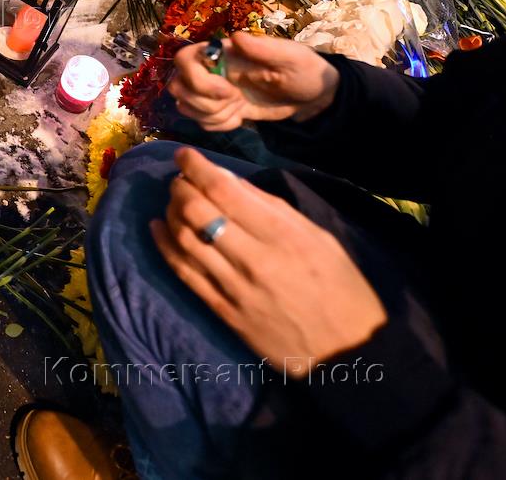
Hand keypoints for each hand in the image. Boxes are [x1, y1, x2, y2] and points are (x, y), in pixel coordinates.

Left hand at [151, 148, 386, 376]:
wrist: (348, 352)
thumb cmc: (341, 287)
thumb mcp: (318, 237)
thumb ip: (272, 207)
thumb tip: (230, 181)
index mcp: (282, 235)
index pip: (224, 190)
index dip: (196, 166)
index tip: (183, 154)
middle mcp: (253, 259)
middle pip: (197, 211)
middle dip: (179, 187)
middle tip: (179, 179)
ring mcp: (234, 288)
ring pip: (184, 240)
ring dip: (170, 213)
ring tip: (172, 201)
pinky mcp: (223, 313)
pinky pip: (184, 274)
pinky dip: (164, 246)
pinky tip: (157, 228)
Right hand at [169, 32, 339, 131]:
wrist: (312, 98)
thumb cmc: (305, 71)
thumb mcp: (291, 57)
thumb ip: (263, 48)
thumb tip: (236, 37)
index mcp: (223, 52)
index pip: (183, 59)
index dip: (197, 79)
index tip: (228, 91)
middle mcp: (211, 70)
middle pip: (177, 86)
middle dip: (203, 102)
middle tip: (235, 101)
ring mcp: (212, 92)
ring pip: (185, 106)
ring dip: (211, 115)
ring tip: (239, 109)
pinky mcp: (217, 110)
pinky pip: (200, 122)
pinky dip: (219, 125)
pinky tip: (240, 117)